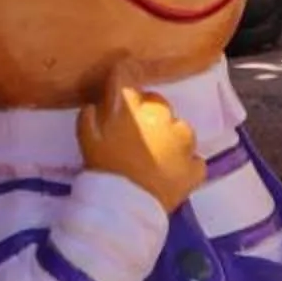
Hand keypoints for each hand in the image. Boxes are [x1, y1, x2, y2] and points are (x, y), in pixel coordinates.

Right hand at [77, 58, 206, 212]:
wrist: (124, 207)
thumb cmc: (103, 168)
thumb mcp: (86, 137)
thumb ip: (90, 115)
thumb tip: (98, 105)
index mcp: (132, 105)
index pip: (127, 73)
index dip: (124, 73)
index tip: (123, 78)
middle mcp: (162, 115)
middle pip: (157, 103)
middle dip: (148, 114)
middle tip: (137, 135)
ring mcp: (183, 141)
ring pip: (179, 129)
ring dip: (170, 137)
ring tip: (157, 157)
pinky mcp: (195, 166)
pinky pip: (193, 160)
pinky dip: (185, 165)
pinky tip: (171, 173)